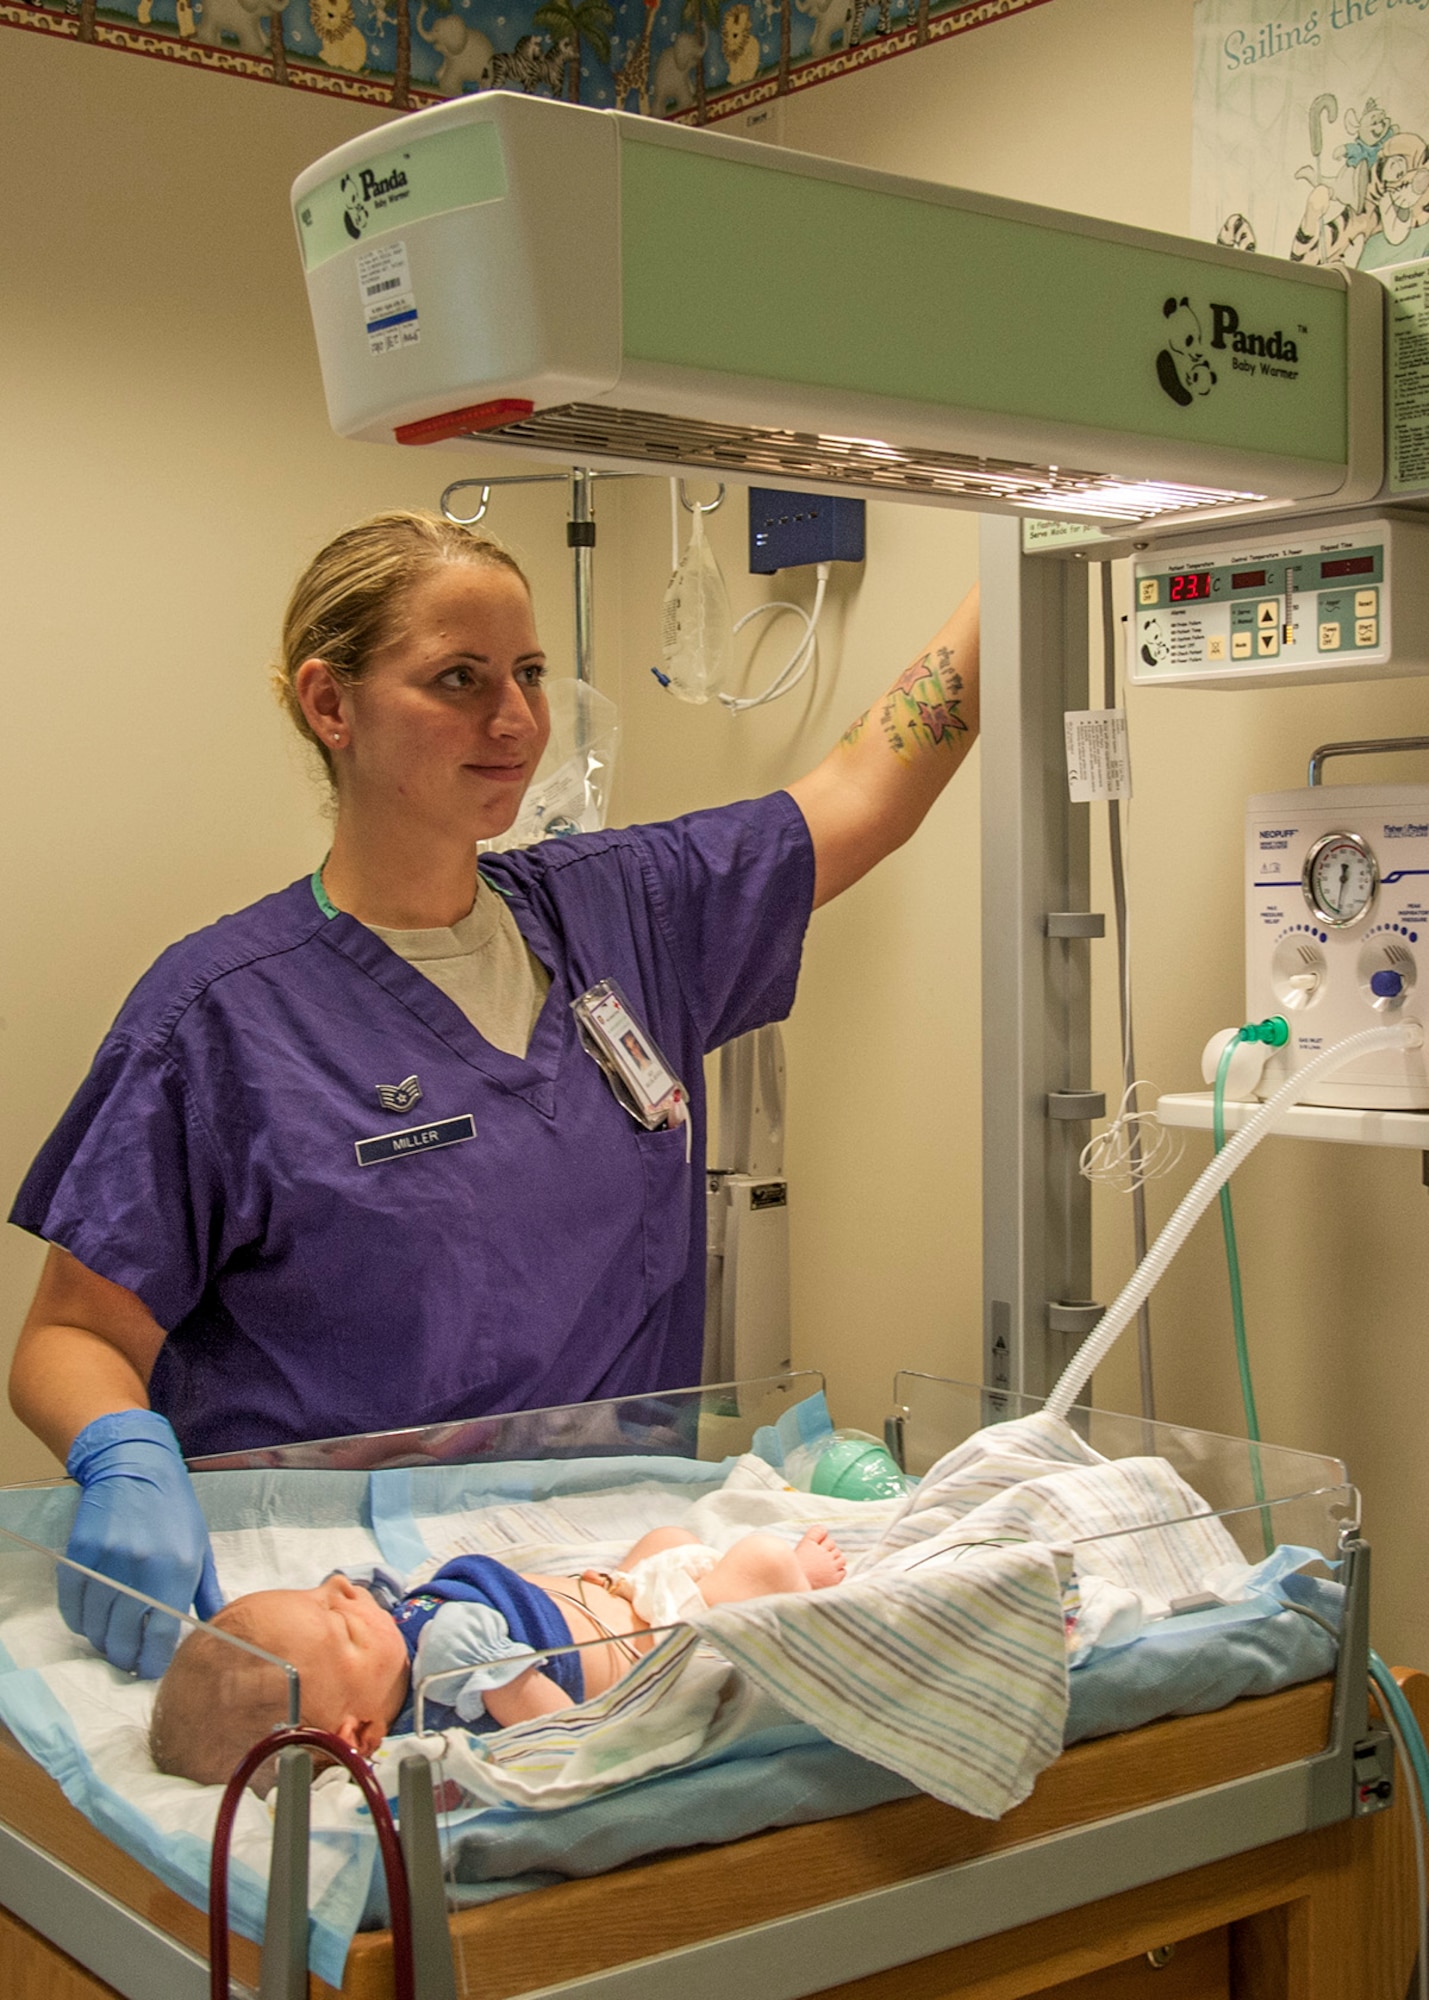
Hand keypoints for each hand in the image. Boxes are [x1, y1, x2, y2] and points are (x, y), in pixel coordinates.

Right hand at [61, 1411, 222, 1677]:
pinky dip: (78, 1620)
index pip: (159, 1636)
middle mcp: (141, 1569)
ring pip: (95, 1626)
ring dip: (101, 1642)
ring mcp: (107, 1561)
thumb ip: (206, 1592)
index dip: (151, 1662)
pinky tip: (89, 1622)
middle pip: (122, 1638)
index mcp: (177, 1570)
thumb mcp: (200, 1547)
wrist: (136, 1466)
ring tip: (109, 1642)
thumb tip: (214, 1629)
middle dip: (124, 1658)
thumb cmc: (174, 1509)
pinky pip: (72, 1604)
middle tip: (126, 1661)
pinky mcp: (80, 1553)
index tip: (149, 1670)